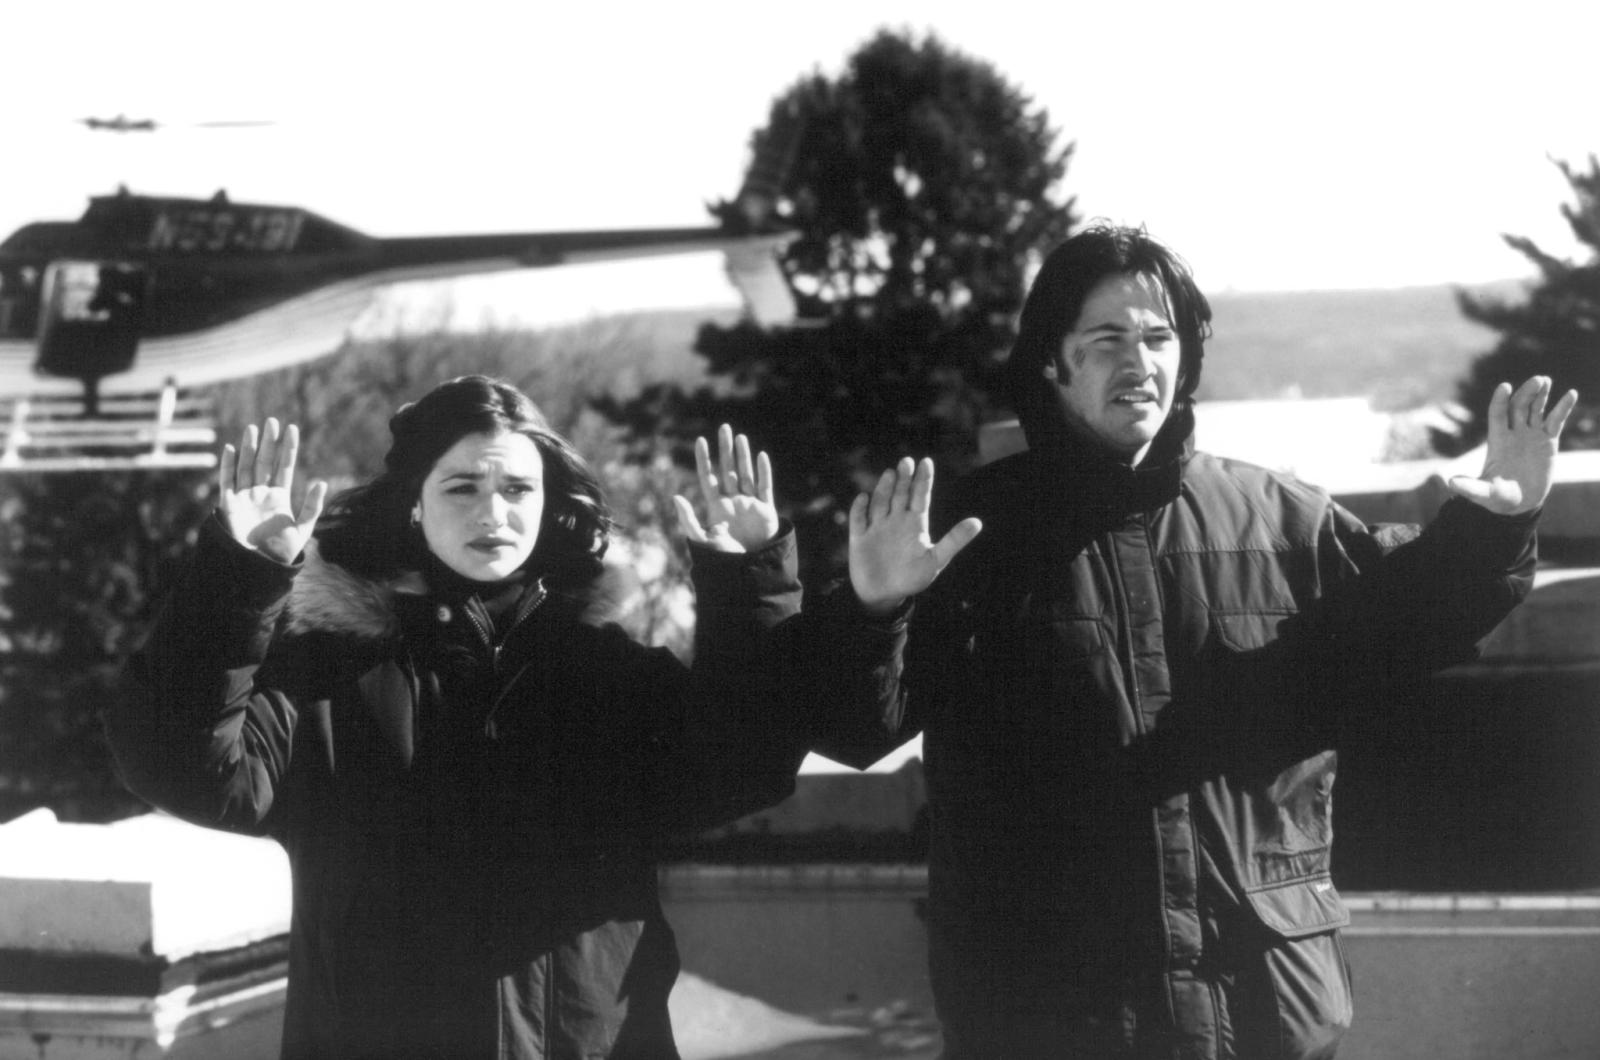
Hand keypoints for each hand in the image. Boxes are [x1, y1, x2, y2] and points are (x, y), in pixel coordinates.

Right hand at [219, 418, 327, 563]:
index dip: (287, 449)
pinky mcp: (229, 506)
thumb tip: (321, 482)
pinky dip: (228, 466)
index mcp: (278, 497)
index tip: (292, 429)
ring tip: (254, 428)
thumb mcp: (302, 528)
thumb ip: (312, 506)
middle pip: (265, 462)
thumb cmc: (281, 552)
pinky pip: (228, 482)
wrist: (258, 569)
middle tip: (273, 421)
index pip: (283, 467)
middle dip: (269, 442)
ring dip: (250, 448)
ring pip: (247, 467)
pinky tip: (231, 448)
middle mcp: (261, 494)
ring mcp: (244, 498)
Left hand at [673, 424, 779, 552]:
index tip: (700, 441)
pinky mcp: (765, 509)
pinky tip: (761, 456)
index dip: (704, 459)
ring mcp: (749, 503)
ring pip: (745, 473)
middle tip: (724, 427)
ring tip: (740, 437)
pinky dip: (763, 472)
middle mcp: (732, 500)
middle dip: (726, 449)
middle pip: (728, 469)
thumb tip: (676, 497)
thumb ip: (688, 519)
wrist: (747, 570)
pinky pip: (765, 487)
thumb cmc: (723, 557)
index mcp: (716, 506)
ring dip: (743, 455)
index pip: (708, 477)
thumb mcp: (702, 539)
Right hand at [849, 457, 981, 614]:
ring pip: (880, 502)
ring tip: (891, 474)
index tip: (926, 462)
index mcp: (915, 523)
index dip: (923, 480)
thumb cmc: (912, 577)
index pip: (920, 496)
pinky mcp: (859, 537)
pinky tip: (864, 498)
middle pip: (900, 494)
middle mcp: (896, 520)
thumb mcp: (936, 559)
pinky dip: (860, 509)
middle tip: (907, 462)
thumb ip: (955, 540)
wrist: (885, 595)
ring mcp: (877, 527)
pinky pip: (858, 520)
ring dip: (884, 489)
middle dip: (903, 479)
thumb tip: (978, 522)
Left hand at [1447, 376, 1578, 514]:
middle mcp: (1514, 434)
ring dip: (1541, 395)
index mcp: (1498, 441)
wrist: (1519, 502)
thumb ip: (1470, 487)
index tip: (1504, 387)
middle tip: (1538, 380)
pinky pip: (1556, 421)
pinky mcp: (1548, 441)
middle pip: (1518, 407)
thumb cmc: (1498, 498)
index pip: (1497, 415)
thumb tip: (1451, 482)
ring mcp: (1531, 435)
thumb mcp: (1484, 493)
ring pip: (1536, 409)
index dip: (1500, 401)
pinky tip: (1571, 394)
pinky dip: (1563, 408)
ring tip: (1546, 380)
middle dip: (1526, 393)